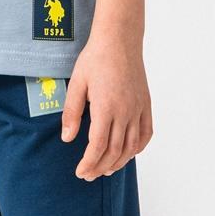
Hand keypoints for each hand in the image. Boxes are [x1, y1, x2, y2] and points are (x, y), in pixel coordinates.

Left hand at [61, 33, 152, 179]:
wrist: (119, 40)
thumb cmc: (95, 59)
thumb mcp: (77, 84)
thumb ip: (72, 113)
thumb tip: (68, 139)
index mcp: (106, 107)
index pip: (98, 145)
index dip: (89, 163)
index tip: (80, 172)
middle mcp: (126, 111)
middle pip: (115, 150)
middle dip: (100, 167)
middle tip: (88, 175)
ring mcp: (139, 108)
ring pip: (132, 146)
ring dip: (119, 162)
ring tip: (106, 170)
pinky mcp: (146, 104)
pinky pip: (147, 133)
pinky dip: (139, 147)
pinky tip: (129, 154)